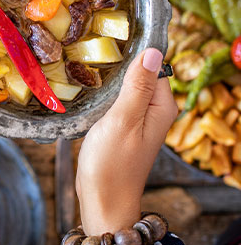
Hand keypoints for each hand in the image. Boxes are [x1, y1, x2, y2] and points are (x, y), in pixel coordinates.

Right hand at [75, 48, 177, 244]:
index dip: (133, 53)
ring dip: (108, 79)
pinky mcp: (123, 126)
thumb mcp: (122, 120)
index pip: (153, 65)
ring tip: (84, 69)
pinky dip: (103, 94)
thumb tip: (153, 51)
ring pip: (125, 86)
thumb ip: (137, 86)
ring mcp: (139, 119)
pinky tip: (87, 91)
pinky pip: (116, 99)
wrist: (102, 201)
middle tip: (91, 55)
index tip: (108, 43)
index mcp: (161, 106)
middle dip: (118, 64)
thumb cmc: (112, 164)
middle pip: (139, 73)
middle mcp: (155, 110)